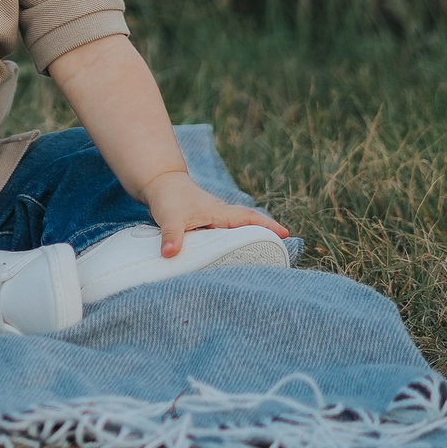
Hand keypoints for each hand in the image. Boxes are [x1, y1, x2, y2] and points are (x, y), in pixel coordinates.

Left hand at [139, 170, 289, 256]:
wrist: (160, 184)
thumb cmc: (169, 197)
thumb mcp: (170, 218)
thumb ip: (172, 236)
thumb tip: (170, 254)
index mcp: (220, 213)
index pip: (250, 219)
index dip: (268, 227)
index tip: (285, 235)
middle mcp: (222, 217)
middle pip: (250, 227)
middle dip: (266, 239)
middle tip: (281, 256)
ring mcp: (216, 221)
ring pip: (238, 234)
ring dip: (250, 245)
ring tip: (264, 263)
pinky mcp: (208, 227)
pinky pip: (226, 239)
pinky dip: (233, 248)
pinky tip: (236, 262)